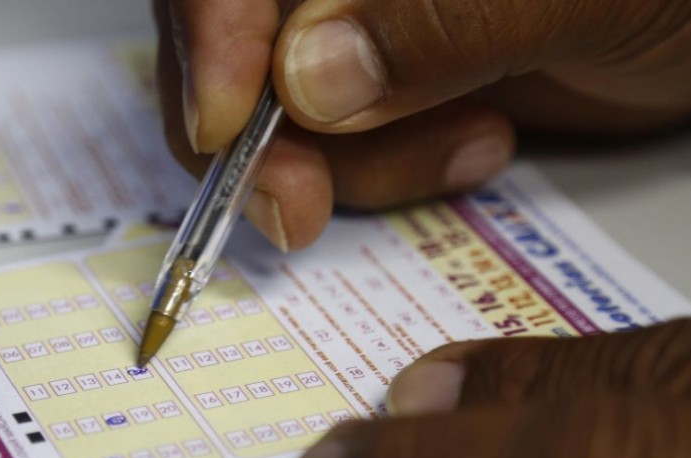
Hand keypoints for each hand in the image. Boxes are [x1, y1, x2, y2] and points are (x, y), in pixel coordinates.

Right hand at [153, 0, 690, 249]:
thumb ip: (443, 16)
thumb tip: (305, 79)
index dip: (210, 32)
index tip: (223, 126)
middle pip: (233, 39)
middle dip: (260, 132)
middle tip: (298, 205)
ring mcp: (369, 24)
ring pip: (278, 108)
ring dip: (349, 161)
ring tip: (475, 146)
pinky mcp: (394, 83)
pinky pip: (338, 145)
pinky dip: (388, 172)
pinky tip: (479, 146)